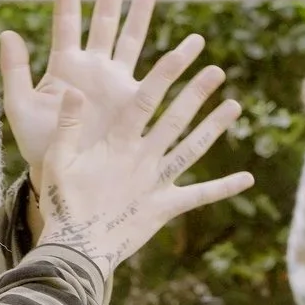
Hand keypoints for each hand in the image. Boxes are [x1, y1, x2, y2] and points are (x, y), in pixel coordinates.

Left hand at [0, 0, 166, 163]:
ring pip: (131, 37)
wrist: (65, 173)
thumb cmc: (37, 143)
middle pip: (104, 19)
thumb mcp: (19, 107)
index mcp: (64, 64)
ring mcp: (115, 81)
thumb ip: (14, 71)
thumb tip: (8, 32)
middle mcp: (92, 66)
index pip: (66, 18)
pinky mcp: (134, 101)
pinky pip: (156, 75)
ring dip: (141, 10)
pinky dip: (173, 57)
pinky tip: (190, 41)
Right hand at [31, 46, 252, 274]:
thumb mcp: (56, 161)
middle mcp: (142, 159)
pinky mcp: (165, 208)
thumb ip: (68, 125)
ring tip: (235, 106)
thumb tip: (75, 90)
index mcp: (117, 145)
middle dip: (196, 93)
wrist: (76, 251)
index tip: (181, 53)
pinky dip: (223, 188)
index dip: (164, 75)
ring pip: (191, 150)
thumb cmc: (63, 204)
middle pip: (175, 120)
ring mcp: (156, 184)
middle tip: (217, 70)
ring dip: (214, 128)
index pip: (144, 101)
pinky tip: (248, 178)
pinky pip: (198, 196)